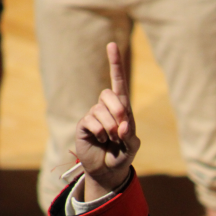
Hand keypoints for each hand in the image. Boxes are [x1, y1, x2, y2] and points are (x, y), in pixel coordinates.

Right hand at [74, 42, 140, 199]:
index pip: (118, 82)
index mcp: (123, 108)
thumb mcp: (131, 146)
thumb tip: (121, 125)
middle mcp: (107, 108)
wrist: (108, 170)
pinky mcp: (84, 125)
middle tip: (122, 130)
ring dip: (110, 128)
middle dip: (118, 111)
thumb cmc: (122, 155)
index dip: (115, 64)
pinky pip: (91, 122)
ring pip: (100, 111)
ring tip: (111, 140)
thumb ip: (129, 135)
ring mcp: (94, 115)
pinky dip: (100, 133)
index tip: (111, 44)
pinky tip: (101, 140)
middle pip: (109, 95)